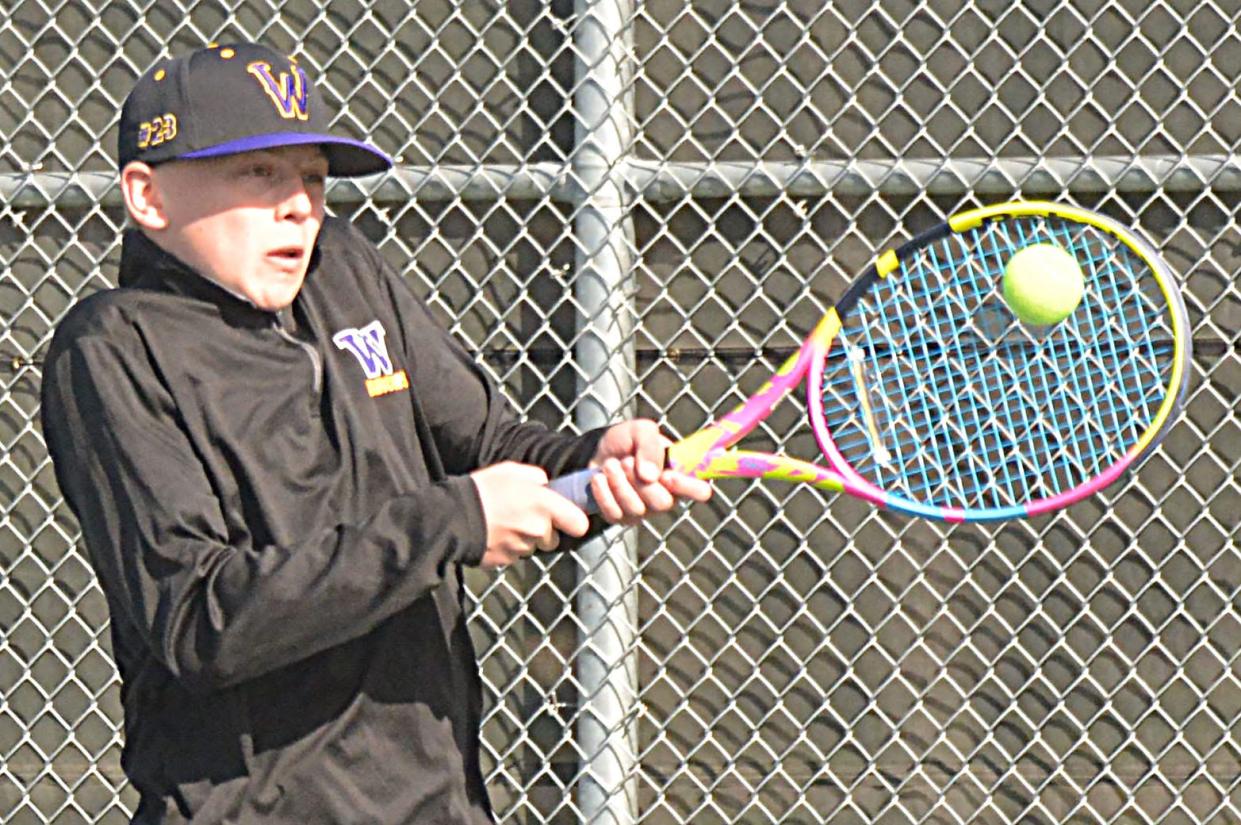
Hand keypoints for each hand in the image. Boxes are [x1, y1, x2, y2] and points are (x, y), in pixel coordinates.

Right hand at [470, 462, 589, 567]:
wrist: (452, 517)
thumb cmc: (483, 489)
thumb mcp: (511, 470)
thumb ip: (536, 477)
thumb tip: (545, 485)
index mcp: (543, 505)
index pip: (579, 524)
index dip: (574, 522)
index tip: (566, 518)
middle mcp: (537, 530)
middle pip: (552, 539)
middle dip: (543, 532)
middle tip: (523, 517)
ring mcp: (522, 548)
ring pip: (532, 547)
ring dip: (523, 539)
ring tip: (503, 523)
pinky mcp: (506, 561)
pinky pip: (513, 555)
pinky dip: (507, 547)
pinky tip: (493, 534)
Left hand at [586, 419, 711, 524]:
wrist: (596, 450)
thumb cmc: (626, 441)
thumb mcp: (640, 431)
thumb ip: (650, 446)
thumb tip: (651, 476)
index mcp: (678, 474)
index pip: (699, 490)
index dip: (689, 487)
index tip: (668, 476)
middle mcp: (665, 496)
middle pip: (663, 503)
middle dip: (640, 481)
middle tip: (627, 461)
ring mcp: (644, 511)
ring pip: (636, 508)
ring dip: (618, 482)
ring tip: (611, 464)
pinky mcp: (621, 518)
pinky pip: (614, 514)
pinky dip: (603, 492)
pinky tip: (599, 478)